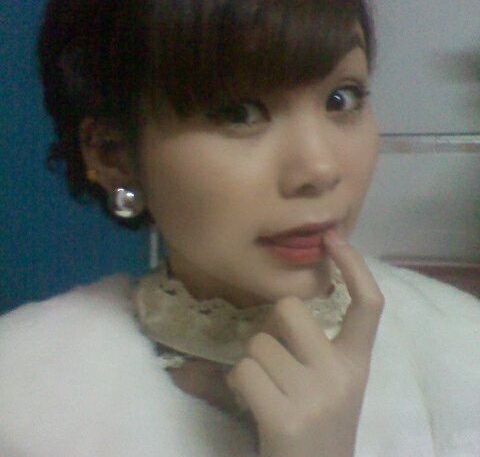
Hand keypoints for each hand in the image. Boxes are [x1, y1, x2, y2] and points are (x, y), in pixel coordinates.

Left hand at [224, 230, 384, 456]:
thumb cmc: (315, 424)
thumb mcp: (327, 383)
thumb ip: (310, 346)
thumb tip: (280, 303)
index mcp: (357, 363)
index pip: (369, 305)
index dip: (354, 267)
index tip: (334, 238)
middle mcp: (342, 374)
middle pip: (289, 308)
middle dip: (272, 325)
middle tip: (276, 355)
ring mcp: (316, 396)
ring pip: (258, 342)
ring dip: (251, 362)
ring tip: (265, 389)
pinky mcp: (286, 418)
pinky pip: (242, 370)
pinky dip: (236, 382)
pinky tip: (251, 402)